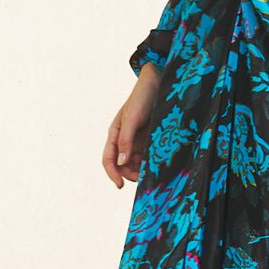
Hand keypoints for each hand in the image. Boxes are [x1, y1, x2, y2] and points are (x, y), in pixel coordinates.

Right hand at [102, 64, 162, 188]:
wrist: (159, 82)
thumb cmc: (141, 98)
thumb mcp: (131, 119)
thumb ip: (125, 140)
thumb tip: (121, 162)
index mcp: (115, 134)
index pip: (109, 159)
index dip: (113, 173)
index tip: (120, 186)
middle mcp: (125, 139)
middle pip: (123, 164)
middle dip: (130, 173)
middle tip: (142, 178)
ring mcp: (138, 139)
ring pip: (136, 162)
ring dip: (141, 169)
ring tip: (152, 171)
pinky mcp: (150, 138)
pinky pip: (148, 154)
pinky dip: (151, 161)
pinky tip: (158, 163)